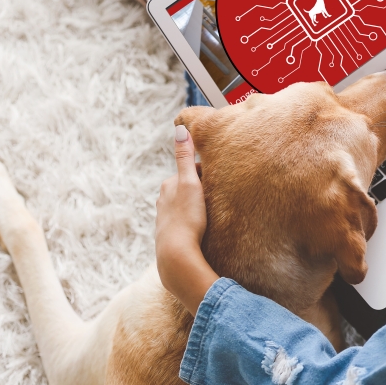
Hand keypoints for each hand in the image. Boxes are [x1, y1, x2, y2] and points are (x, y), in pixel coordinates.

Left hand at [155, 125, 219, 315]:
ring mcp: (167, 220)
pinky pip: (187, 225)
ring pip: (187, 208)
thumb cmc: (186, 218)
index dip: (208, 175)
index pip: (192, 172)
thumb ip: (185, 156)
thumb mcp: (189, 182)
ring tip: (214, 216)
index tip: (222, 181)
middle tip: (220, 198)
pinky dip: (195, 224)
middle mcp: (163, 202)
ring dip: (199, 209)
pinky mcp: (172, 237)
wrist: (178, 256)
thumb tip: (179, 128)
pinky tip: (204, 231)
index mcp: (167, 187)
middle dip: (203, 192)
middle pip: (189, 190)